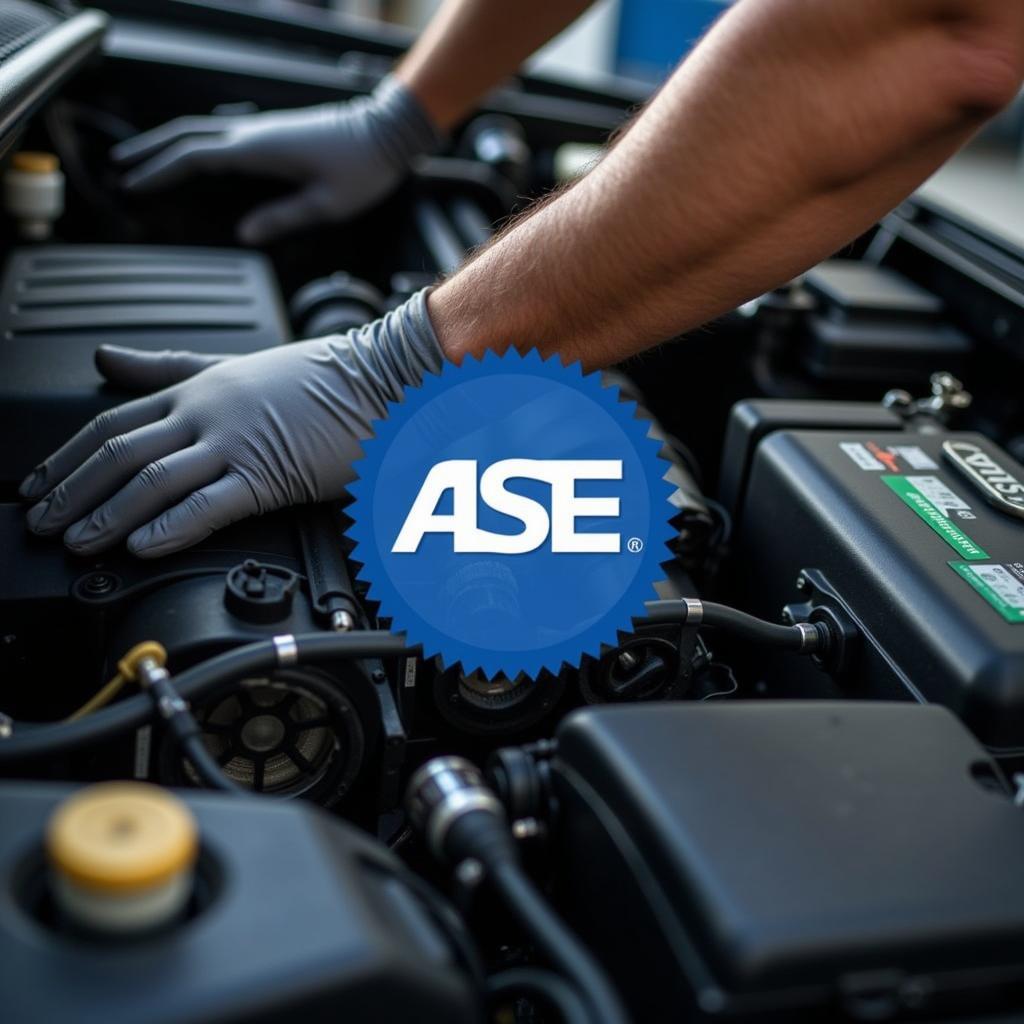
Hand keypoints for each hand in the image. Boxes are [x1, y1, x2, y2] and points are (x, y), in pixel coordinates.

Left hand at [19, 291, 442, 557]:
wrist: (377, 380)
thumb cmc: (315, 378)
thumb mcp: (228, 365)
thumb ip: (164, 366)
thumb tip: (106, 358)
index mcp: (196, 390)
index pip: (111, 423)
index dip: (66, 459)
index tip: (37, 486)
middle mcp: (205, 413)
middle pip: (119, 453)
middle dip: (73, 492)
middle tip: (40, 523)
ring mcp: (236, 442)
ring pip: (154, 479)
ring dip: (108, 514)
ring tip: (79, 543)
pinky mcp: (270, 473)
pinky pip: (210, 503)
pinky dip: (171, 525)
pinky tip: (144, 544)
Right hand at [111, 76, 441, 243]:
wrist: (386, 132)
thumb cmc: (362, 169)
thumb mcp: (325, 205)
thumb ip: (282, 218)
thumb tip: (243, 235)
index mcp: (258, 150)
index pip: (194, 158)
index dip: (159, 172)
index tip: (133, 184)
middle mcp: (253, 133)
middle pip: (187, 136)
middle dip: (151, 151)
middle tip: (120, 166)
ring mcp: (262, 128)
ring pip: (202, 131)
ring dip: (170, 144)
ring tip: (145, 159)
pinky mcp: (273, 131)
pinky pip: (222, 135)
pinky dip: (196, 144)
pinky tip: (193, 157)